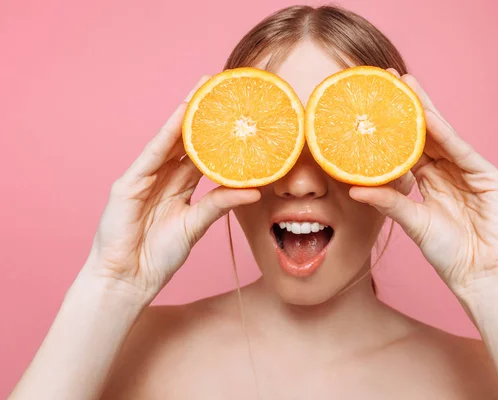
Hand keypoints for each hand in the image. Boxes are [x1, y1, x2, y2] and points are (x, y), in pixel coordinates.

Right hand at [81, 76, 260, 301]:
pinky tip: (180, 115)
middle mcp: (162, 177)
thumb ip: (220, 204)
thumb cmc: (159, 255)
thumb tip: (255, 191)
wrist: (128, 279)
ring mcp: (144, 177)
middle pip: (185, 140)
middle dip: (201, 114)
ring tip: (203, 88)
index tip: (237, 113)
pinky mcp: (128, 184)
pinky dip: (166, 135)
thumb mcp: (196, 225)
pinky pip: (152, 155)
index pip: (201, 153)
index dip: (217, 134)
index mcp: (178, 187)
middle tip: (220, 86)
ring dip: (185, 114)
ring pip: (168, 140)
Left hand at [350, 72, 497, 297]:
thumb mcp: (413, 223)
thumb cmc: (449, 253)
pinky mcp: (490, 177)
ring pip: (444, 135)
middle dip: (409, 106)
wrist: (481, 275)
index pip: (408, 147)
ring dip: (425, 110)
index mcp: (431, 180)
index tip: (371, 105)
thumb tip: (353, 189)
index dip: (391, 127)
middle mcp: (449, 170)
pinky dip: (445, 134)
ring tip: (406, 84)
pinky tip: (428, 116)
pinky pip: (462, 151)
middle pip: (426, 133)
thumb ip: (388, 203)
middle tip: (388, 78)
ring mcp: (471, 171)